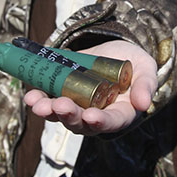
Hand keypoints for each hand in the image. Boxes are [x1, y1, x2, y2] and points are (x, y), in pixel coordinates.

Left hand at [24, 40, 156, 134]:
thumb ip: (146, 85)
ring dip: (47, 111)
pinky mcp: (62, 94)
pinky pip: (48, 100)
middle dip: (68, 115)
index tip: (91, 116)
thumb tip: (143, 103)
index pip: (110, 122)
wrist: (116, 54)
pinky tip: (30, 94)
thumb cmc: (135, 65)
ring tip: (37, 103)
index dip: (100, 121)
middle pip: (80, 123)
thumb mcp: (146, 70)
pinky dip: (39, 98)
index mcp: (119, 114)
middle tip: (60, 106)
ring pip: (60, 115)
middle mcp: (95, 115)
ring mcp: (77, 106)